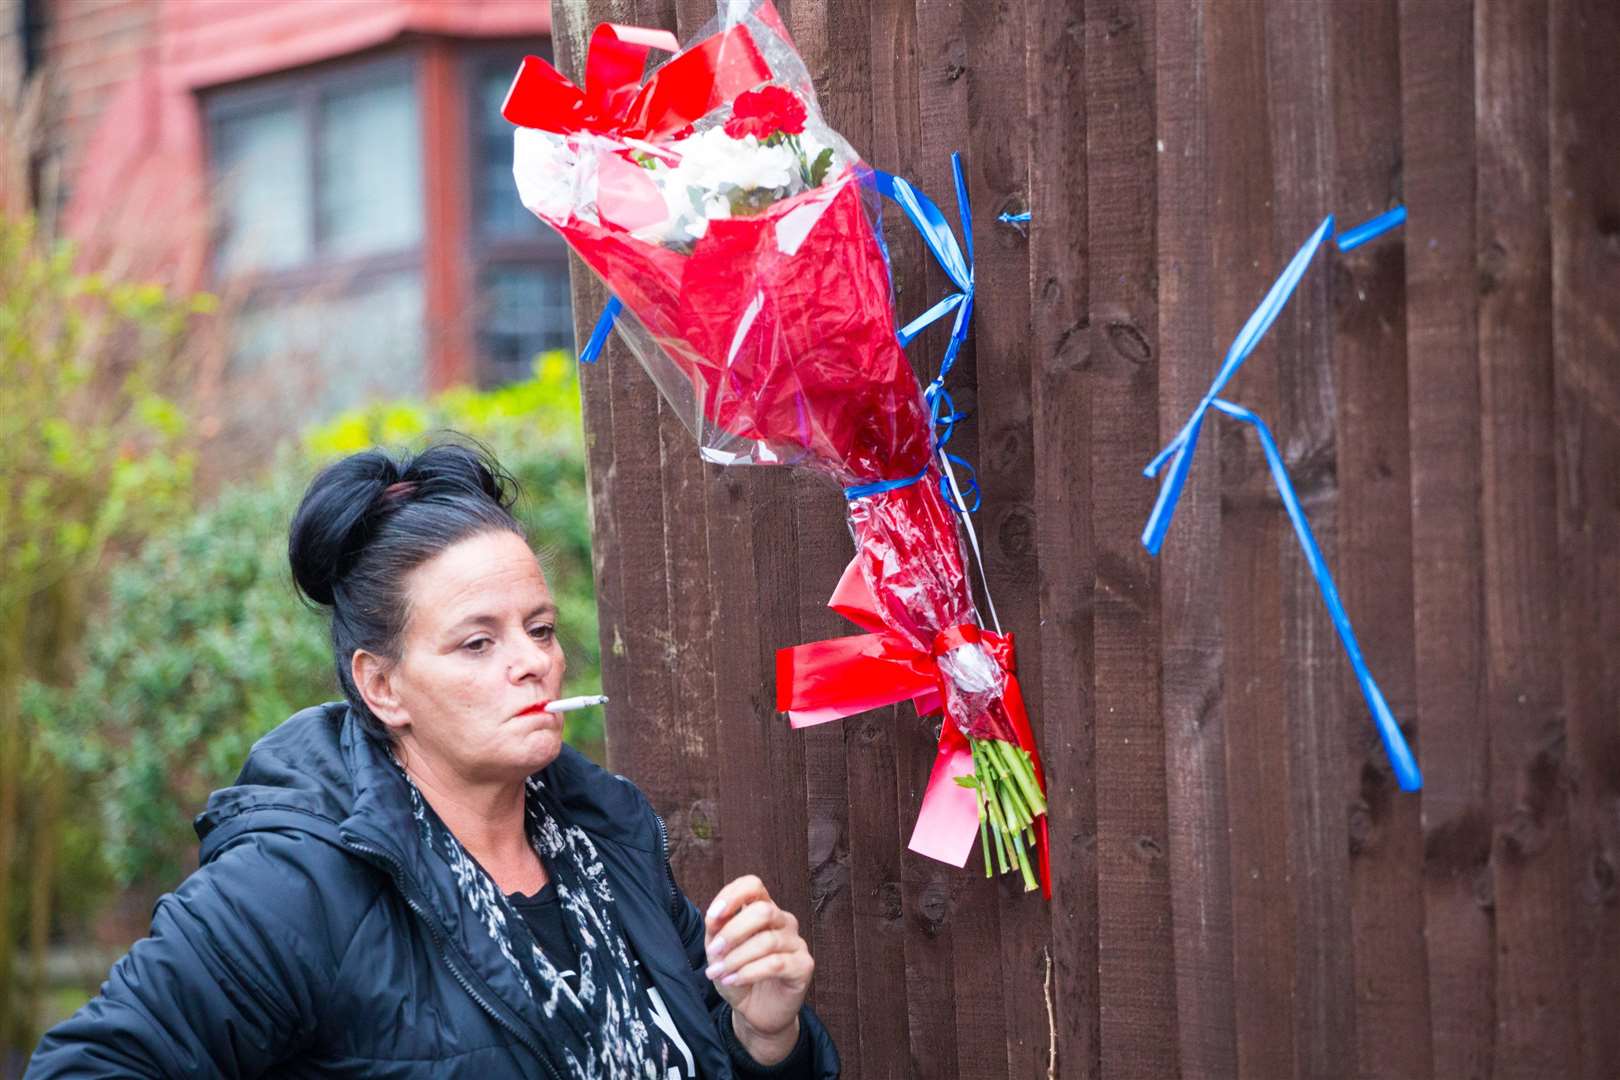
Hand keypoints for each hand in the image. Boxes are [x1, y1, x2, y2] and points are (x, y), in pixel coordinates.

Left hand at [703, 875, 813, 1063]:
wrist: (755, 1012)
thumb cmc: (738, 975)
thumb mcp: (718, 952)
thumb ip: (716, 930)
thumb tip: (714, 916)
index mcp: (763, 910)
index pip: (753, 885)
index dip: (732, 895)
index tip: (712, 917)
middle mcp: (783, 921)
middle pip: (763, 910)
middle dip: (733, 932)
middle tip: (714, 952)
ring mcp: (796, 942)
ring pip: (767, 940)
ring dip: (736, 958)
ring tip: (719, 973)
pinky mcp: (804, 966)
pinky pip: (776, 963)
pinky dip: (749, 972)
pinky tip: (733, 980)